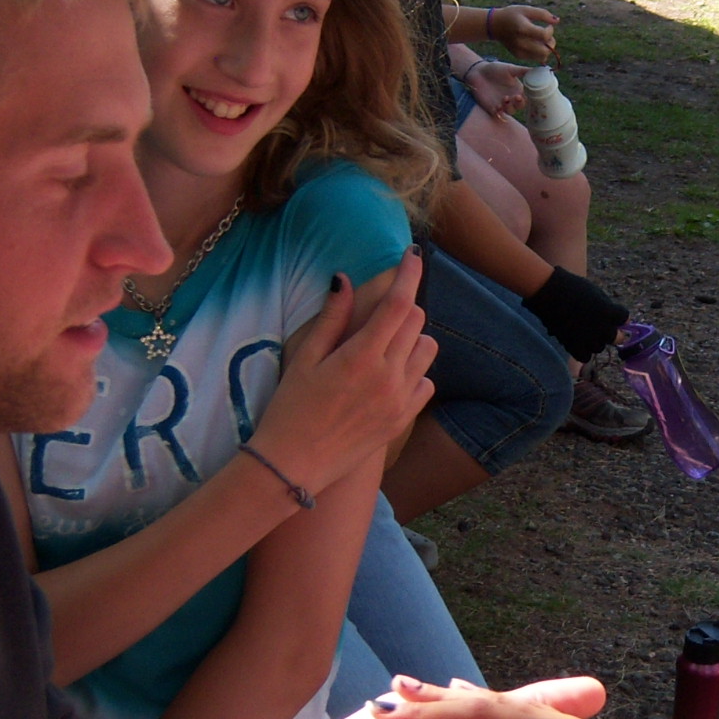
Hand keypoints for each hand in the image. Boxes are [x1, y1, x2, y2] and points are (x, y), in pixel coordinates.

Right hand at [255, 250, 434, 491]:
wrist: (294, 464)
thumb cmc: (290, 408)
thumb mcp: (305, 358)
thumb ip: (331, 318)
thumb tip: (344, 279)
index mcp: (362, 356)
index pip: (399, 303)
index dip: (409, 273)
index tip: (413, 254)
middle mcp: (389, 376)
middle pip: (416, 321)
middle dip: (402, 307)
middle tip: (378, 313)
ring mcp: (400, 401)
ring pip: (428, 350)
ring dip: (412, 339)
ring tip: (384, 346)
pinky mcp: (403, 421)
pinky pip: (426, 383)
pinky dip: (414, 372)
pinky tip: (389, 376)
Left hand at [462, 58, 526, 115]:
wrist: (478, 72)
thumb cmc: (495, 69)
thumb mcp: (510, 68)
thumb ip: (523, 71)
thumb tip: (541, 69)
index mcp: (518, 90)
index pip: (528, 98)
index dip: (530, 98)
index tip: (531, 95)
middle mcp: (512, 98)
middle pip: (520, 106)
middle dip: (520, 104)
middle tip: (517, 97)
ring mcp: (502, 104)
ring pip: (510, 111)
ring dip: (509, 107)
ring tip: (505, 98)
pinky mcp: (492, 108)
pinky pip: (498, 114)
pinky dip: (499, 112)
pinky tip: (498, 106)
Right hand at [489, 5, 559, 62]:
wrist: (494, 25)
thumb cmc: (512, 15)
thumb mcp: (526, 9)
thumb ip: (543, 14)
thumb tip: (557, 21)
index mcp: (523, 28)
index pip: (544, 36)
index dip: (551, 31)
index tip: (548, 26)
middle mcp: (521, 42)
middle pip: (545, 51)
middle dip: (551, 43)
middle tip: (547, 36)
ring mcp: (519, 51)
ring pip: (542, 57)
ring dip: (547, 49)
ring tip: (542, 41)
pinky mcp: (518, 56)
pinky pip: (536, 58)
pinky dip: (540, 52)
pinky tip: (536, 44)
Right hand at [521, 268, 628, 362]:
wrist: (549, 293)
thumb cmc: (572, 287)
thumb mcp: (595, 292)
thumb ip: (606, 306)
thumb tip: (613, 317)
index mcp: (611, 312)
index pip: (625, 318)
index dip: (619, 316)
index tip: (613, 314)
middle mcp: (603, 329)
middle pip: (617, 338)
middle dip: (610, 333)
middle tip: (601, 328)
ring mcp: (589, 340)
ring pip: (599, 348)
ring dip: (595, 342)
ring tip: (584, 333)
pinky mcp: (575, 347)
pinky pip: (584, 357)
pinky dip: (582, 351)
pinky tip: (576, 342)